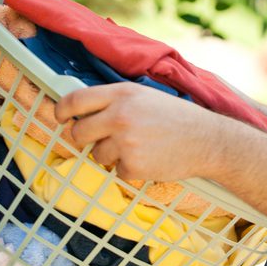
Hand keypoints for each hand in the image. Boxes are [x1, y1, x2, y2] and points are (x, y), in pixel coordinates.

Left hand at [54, 82, 228, 182]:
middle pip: (78, 133)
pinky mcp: (133, 165)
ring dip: (112, 155)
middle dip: (84, 138)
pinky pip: (117, 171)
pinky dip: (130, 169)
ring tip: (139, 146)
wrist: (206, 139)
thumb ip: (115, 100)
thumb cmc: (176, 116)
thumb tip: (83, 110)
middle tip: (101, 138)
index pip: (76, 101)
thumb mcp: (145, 95)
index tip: (60, 118)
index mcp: (122, 94)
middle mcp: (120, 116)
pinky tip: (150, 158)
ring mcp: (125, 142)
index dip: (61, 111)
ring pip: (97, 155)